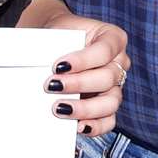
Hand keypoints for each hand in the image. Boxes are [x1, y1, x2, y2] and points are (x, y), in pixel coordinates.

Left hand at [25, 0, 129, 136]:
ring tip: (59, 108)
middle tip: (51, 86)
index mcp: (112, 38)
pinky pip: (108, 121)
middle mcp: (119, 62)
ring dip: (84, 107)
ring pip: (110, 102)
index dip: (82, 61)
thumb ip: (56, 44)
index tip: (58, 66)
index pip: (104, 51)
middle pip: (107, 78)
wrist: (52, 43)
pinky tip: (78, 126)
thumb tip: (39, 63)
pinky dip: (95, 126)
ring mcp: (115, 86)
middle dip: (78, 84)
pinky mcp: (106, 106)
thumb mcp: (58, 31)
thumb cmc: (57, 35)